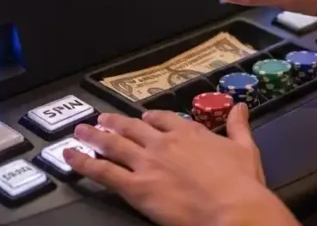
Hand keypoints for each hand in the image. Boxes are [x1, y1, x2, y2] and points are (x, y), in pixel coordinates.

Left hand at [64, 105, 297, 225]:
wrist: (231, 208)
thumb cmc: (241, 182)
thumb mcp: (245, 148)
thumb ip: (238, 126)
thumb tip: (241, 107)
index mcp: (189, 132)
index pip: (163, 119)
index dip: (150, 119)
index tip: (143, 119)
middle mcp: (164, 142)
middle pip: (133, 128)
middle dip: (115, 123)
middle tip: (101, 120)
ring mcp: (147, 163)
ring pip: (113, 145)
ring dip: (94, 137)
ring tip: (80, 132)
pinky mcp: (136, 187)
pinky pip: (103, 172)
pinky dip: (84, 163)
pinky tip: (71, 157)